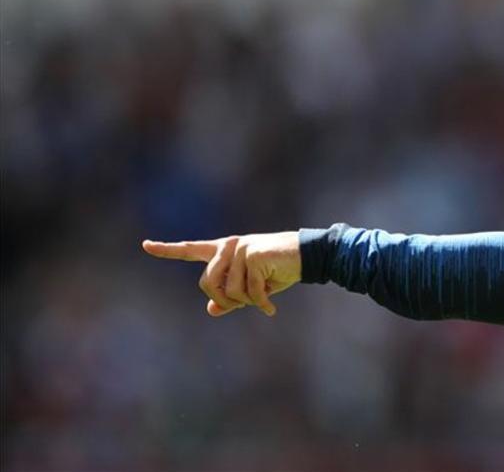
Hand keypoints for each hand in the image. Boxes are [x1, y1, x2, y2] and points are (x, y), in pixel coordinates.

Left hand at [142, 231, 301, 316]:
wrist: (306, 256)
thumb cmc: (279, 271)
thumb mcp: (252, 288)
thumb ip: (231, 297)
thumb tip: (211, 309)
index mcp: (223, 250)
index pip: (191, 249)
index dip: (167, 250)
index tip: (146, 245)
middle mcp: (228, 246)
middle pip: (207, 283)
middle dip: (225, 300)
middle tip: (245, 305)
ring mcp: (239, 249)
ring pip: (228, 290)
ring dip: (246, 301)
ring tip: (263, 298)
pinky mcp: (252, 255)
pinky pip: (249, 291)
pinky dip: (260, 303)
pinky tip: (270, 308)